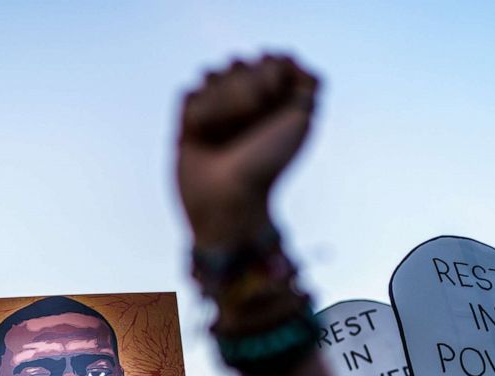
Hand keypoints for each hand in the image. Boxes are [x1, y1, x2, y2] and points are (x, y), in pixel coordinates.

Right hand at [177, 54, 317, 247]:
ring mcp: (216, 108)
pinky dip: (199, 116)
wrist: (230, 199)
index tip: (273, 108)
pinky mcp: (188, 120)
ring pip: (210, 74)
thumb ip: (306, 82)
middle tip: (247, 127)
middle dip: (244, 93)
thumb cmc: (268, 164)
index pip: (271, 59)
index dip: (270, 80)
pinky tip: (203, 138)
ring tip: (223, 137)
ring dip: (221, 107)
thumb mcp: (301, 120)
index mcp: (275, 98)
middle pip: (238, 62)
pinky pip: (190, 94)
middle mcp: (246, 99)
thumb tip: (284, 56)